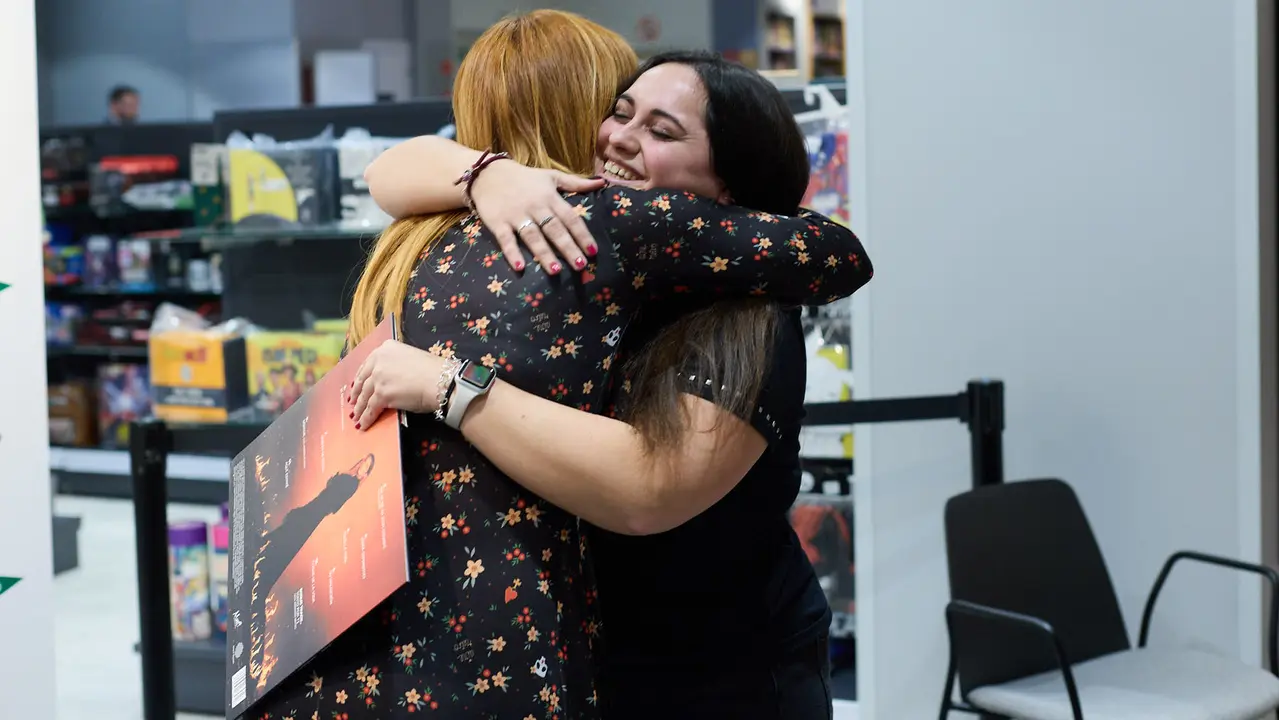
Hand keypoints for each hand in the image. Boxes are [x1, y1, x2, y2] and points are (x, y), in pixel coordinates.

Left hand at [347, 339, 445, 429]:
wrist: (441, 381)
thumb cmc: (433, 371)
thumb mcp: (410, 358)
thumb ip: (396, 365)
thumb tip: (390, 379)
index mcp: (385, 348)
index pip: (367, 364)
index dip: (361, 377)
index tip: (357, 384)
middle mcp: (378, 361)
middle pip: (363, 380)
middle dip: (356, 393)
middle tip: (352, 402)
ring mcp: (378, 378)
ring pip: (364, 396)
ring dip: (359, 408)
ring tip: (356, 417)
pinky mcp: (381, 395)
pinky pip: (370, 409)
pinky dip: (366, 418)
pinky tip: (363, 424)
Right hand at [471, 160, 605, 274]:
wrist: (488, 173)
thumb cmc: (524, 178)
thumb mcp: (551, 176)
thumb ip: (576, 182)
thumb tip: (602, 182)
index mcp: (550, 197)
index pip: (570, 217)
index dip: (582, 234)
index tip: (593, 251)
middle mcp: (535, 206)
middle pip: (554, 229)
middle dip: (568, 247)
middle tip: (580, 265)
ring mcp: (516, 215)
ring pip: (533, 236)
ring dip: (544, 253)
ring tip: (555, 271)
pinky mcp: (498, 222)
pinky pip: (506, 239)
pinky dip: (512, 253)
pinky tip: (520, 268)